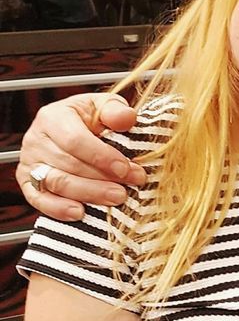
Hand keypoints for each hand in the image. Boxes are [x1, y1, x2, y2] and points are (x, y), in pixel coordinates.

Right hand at [16, 94, 145, 219]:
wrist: (71, 131)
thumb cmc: (90, 119)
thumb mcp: (103, 107)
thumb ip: (115, 111)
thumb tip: (127, 118)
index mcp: (53, 117)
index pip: (75, 140)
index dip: (102, 157)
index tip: (126, 168)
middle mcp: (36, 139)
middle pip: (69, 164)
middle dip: (102, 178)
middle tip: (128, 187)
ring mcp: (30, 163)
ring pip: (57, 183)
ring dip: (89, 194)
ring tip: (115, 198)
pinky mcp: (28, 183)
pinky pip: (39, 199)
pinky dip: (59, 209)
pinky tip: (80, 213)